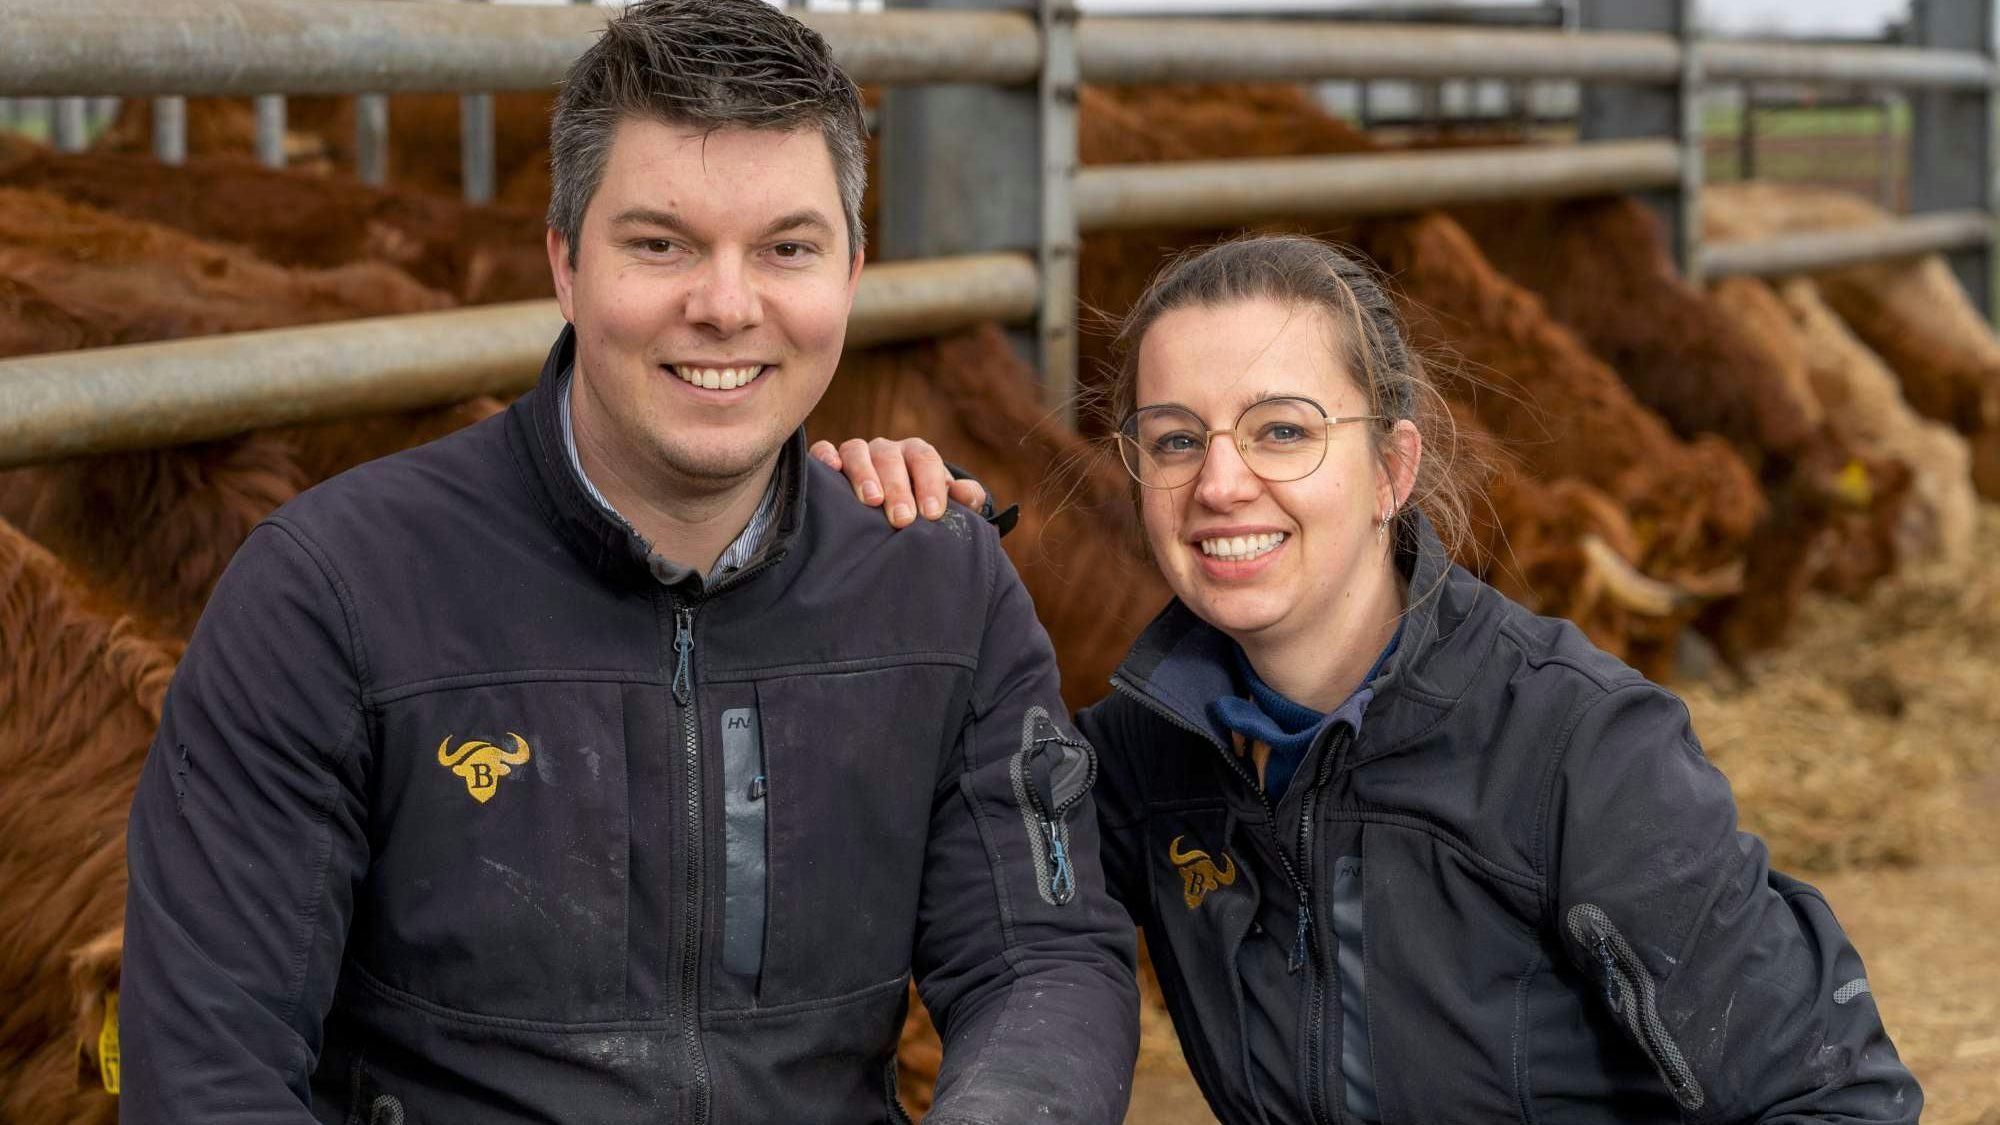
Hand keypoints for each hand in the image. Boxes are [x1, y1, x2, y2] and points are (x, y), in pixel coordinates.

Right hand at [809, 437, 989, 528]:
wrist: (890, 515)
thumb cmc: (920, 510)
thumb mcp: (944, 506)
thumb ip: (964, 499)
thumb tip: (969, 494)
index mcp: (916, 455)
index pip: (925, 459)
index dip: (930, 484)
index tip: (932, 514)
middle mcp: (887, 451)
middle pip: (892, 457)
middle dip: (899, 488)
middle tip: (904, 519)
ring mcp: (858, 454)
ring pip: (858, 451)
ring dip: (865, 474)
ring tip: (872, 502)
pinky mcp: (831, 461)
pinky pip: (824, 450)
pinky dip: (826, 456)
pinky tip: (832, 469)